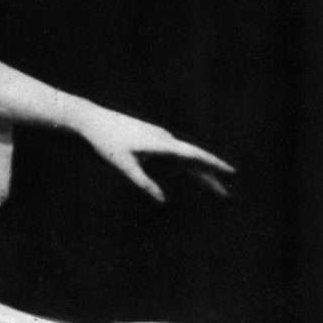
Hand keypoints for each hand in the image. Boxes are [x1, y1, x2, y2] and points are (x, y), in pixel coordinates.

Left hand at [72, 101, 233, 203]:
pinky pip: (172, 157)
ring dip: (198, 175)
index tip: (232, 173)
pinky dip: (181, 169)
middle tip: (227, 195)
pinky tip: (180, 176)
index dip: (215, 166)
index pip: (195, 156)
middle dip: (212, 178)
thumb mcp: (124, 166)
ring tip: (211, 190)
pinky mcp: (150, 138)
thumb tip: (163, 201)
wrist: (90, 121)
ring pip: (184, 160)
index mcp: (162, 144)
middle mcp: (165, 139)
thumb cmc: (105, 144)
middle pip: (195, 161)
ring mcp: (158, 138)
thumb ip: (144, 184)